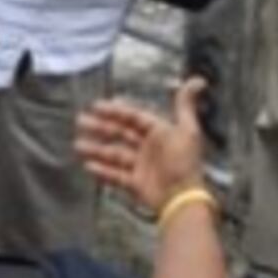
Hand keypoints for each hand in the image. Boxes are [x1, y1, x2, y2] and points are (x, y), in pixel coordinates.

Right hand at [76, 78, 208, 213]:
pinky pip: (116, 175)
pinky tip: (89, 166)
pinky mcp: (136, 184)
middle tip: (81, 121)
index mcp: (160, 132)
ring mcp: (141, 166)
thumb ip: (185, 105)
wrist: (182, 197)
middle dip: (100, 127)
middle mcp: (149, 148)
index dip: (115, 111)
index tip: (97, 106)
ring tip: (79, 145)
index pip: (133, 117)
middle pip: (120, 133)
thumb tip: (198, 80)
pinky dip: (103, 171)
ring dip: (96, 149)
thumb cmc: (185, 162)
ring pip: (114, 154)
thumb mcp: (186, 129)